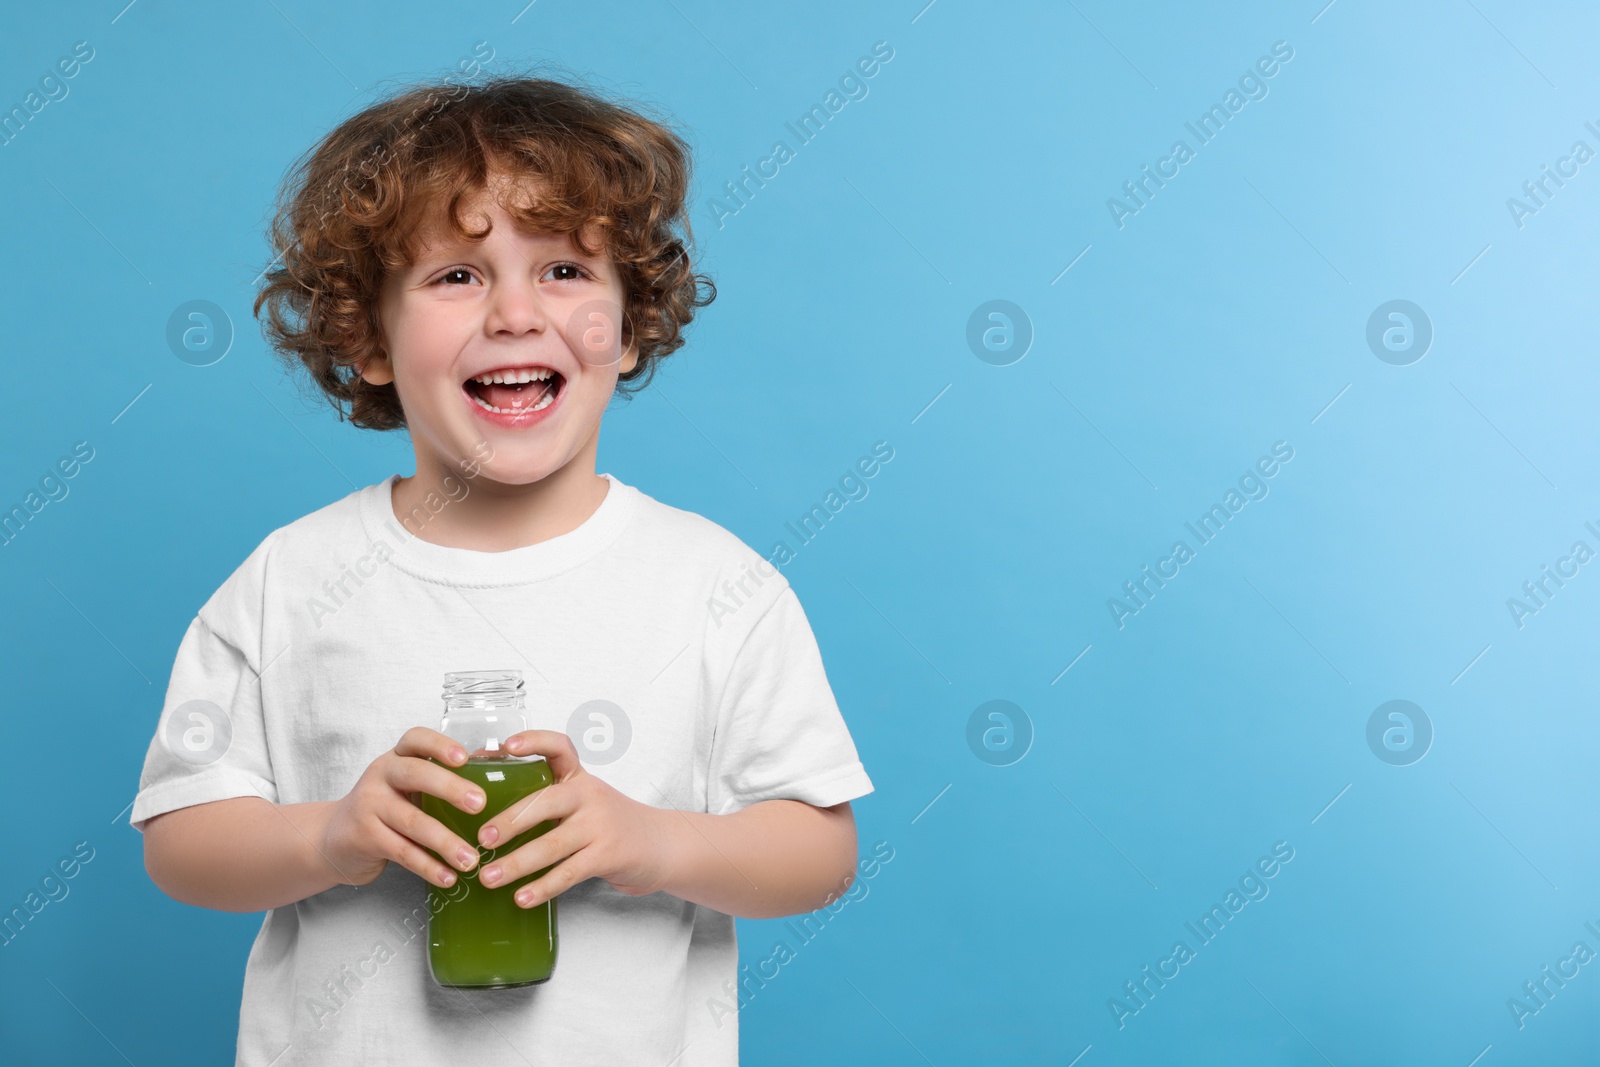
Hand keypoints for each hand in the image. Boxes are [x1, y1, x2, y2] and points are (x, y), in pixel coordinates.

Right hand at [318, 727, 487, 888]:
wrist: (334, 840)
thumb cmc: (387, 807)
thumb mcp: (410, 786)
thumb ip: (445, 775)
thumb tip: (498, 762)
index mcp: (397, 757)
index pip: (415, 739)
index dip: (440, 745)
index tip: (464, 757)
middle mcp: (381, 775)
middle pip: (416, 775)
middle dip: (451, 788)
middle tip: (480, 805)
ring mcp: (369, 805)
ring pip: (412, 821)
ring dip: (445, 842)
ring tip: (471, 859)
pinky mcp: (364, 837)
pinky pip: (402, 852)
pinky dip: (428, 867)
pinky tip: (449, 878)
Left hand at [475, 730, 671, 908]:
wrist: (659, 845)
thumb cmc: (607, 823)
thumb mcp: (582, 801)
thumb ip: (545, 799)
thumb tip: (482, 802)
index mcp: (578, 778)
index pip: (559, 747)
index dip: (533, 741)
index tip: (506, 746)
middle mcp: (589, 795)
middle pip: (546, 801)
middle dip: (511, 820)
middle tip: (483, 838)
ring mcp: (600, 825)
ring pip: (552, 844)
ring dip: (516, 863)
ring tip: (488, 878)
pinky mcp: (608, 855)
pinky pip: (569, 873)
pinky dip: (542, 887)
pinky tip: (521, 898)